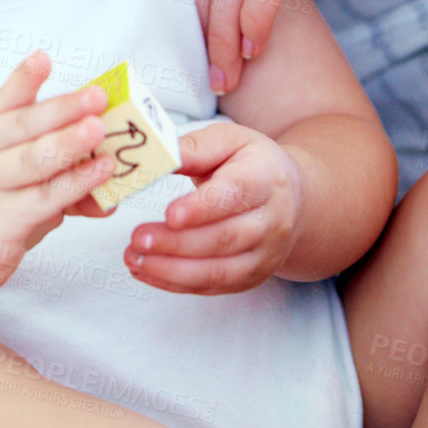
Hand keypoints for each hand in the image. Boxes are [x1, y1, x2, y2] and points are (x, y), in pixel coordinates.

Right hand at [0, 51, 113, 296]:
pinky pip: (44, 199)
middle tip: (97, 97)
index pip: (3, 100)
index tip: (42, 58)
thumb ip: (52, 163)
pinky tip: (99, 175)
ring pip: (33, 161)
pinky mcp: (1, 221)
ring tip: (99, 130)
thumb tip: (105, 160)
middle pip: (23, 126)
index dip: (24, 79)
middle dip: (62, 109)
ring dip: (69, 144)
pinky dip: (75, 185)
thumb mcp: (8, 173)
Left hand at [124, 122, 302, 293]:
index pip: (235, 194)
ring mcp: (265, 254)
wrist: (293, 198)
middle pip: (225, 238)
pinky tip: (146, 271)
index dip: (203, 207)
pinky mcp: (252, 276)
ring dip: (172, 269)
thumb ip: (195, 148)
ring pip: (219, 270)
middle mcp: (272, 221)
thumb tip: (159, 155)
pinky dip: (176, 283)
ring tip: (134, 258)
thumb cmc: (251, 163)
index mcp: (266, 178)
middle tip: (138, 239)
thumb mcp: (229, 140)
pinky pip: (213, 287)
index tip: (170, 213)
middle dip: (177, 243)